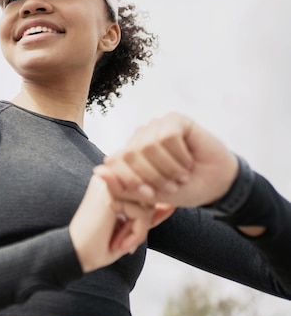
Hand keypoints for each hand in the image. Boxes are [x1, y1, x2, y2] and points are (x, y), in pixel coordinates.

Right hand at [68, 174, 174, 272]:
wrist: (75, 255)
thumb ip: (150, 214)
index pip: (147, 189)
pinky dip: (137, 233)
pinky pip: (141, 211)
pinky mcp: (110, 195)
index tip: (132, 235)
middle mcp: (110, 175)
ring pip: (149, 202)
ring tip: (124, 244)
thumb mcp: (131, 227)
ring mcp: (109, 183)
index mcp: (113, 180)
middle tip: (128, 242)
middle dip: (144, 222)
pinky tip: (121, 244)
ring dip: (141, 229)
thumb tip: (172, 204)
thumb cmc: (99, 243)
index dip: (147, 215)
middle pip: (151, 194)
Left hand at [97, 113, 238, 207]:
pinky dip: (180, 155)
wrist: (217, 186)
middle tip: (171, 187)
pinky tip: (189, 160)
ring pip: (149, 145)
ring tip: (182, 175)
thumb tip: (97, 172)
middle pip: (130, 154)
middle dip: (151, 176)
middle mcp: (139, 139)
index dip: (130, 181)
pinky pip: (168, 136)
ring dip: (169, 167)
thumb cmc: (183, 190)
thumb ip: (124, 187)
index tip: (150, 196)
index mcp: (129, 156)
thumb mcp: (151, 196)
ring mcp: (156, 127)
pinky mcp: (175, 120)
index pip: (114, 163)